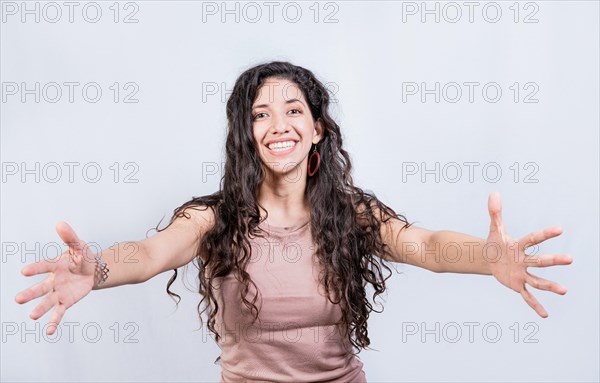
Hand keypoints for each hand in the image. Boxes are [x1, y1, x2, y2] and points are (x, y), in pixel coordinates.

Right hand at [15, 221, 96, 334]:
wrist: (93, 271)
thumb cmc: (83, 257)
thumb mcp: (79, 246)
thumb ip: (70, 237)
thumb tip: (60, 223)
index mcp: (55, 265)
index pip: (44, 266)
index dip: (35, 269)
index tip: (24, 271)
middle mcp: (53, 280)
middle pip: (41, 288)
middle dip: (30, 293)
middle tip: (18, 300)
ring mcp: (59, 292)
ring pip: (47, 301)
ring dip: (40, 309)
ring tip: (32, 316)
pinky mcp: (66, 301)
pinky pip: (59, 312)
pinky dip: (54, 322)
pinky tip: (49, 332)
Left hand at [485, 192, 572, 317]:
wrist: (490, 259)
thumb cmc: (495, 243)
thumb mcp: (494, 229)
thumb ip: (495, 212)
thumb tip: (494, 193)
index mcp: (519, 246)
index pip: (533, 239)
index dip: (545, 234)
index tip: (559, 229)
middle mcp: (525, 260)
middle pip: (540, 260)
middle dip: (554, 260)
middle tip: (571, 259)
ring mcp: (522, 274)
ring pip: (537, 280)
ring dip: (550, 286)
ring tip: (564, 291)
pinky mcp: (517, 284)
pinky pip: (527, 296)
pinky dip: (534, 305)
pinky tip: (544, 315)